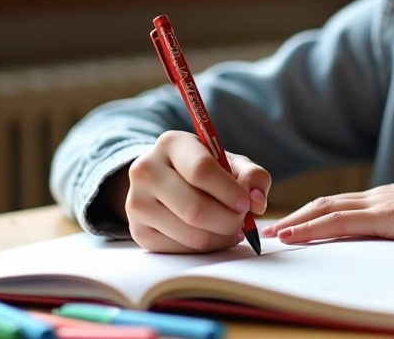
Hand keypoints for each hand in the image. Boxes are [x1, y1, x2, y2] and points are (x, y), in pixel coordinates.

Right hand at [122, 130, 270, 252]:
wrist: (166, 182)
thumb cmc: (205, 170)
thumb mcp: (229, 163)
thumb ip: (252, 175)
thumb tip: (257, 201)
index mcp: (171, 143)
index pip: (201, 171)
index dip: (230, 192)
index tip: (246, 203)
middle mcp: (146, 170)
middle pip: (195, 208)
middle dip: (229, 220)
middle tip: (241, 221)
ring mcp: (137, 202)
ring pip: (190, 233)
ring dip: (220, 237)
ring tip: (231, 229)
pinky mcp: (138, 231)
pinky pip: (180, 249)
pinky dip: (205, 247)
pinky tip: (212, 236)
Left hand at [262, 177, 393, 245]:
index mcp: (388, 198)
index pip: (342, 203)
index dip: (315, 213)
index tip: (294, 224)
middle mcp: (378, 196)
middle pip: (327, 202)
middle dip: (298, 216)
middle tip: (271, 229)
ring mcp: (380, 203)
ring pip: (326, 209)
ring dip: (296, 221)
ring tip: (272, 234)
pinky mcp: (384, 216)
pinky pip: (339, 221)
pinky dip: (312, 227)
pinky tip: (293, 235)